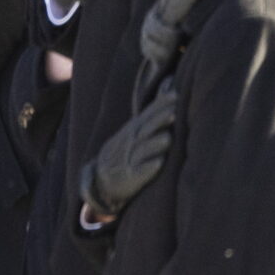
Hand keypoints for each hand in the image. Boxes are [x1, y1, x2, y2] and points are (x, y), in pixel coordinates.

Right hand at [80, 83, 179, 223]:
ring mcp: (128, 159)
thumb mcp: (130, 136)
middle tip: (174, 113)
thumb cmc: (123, 154)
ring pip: (142, 150)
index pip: (146, 115)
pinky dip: (148, 168)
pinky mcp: (130, 177)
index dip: (159, 106)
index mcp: (132, 132)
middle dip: (158, 121)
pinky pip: (138, 172)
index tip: (175, 95)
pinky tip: (158, 163)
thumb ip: (148, 123)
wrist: (100, 179)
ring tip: (168, 138)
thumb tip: (169, 105)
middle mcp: (129, 143)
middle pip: (145, 130)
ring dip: (154, 144)